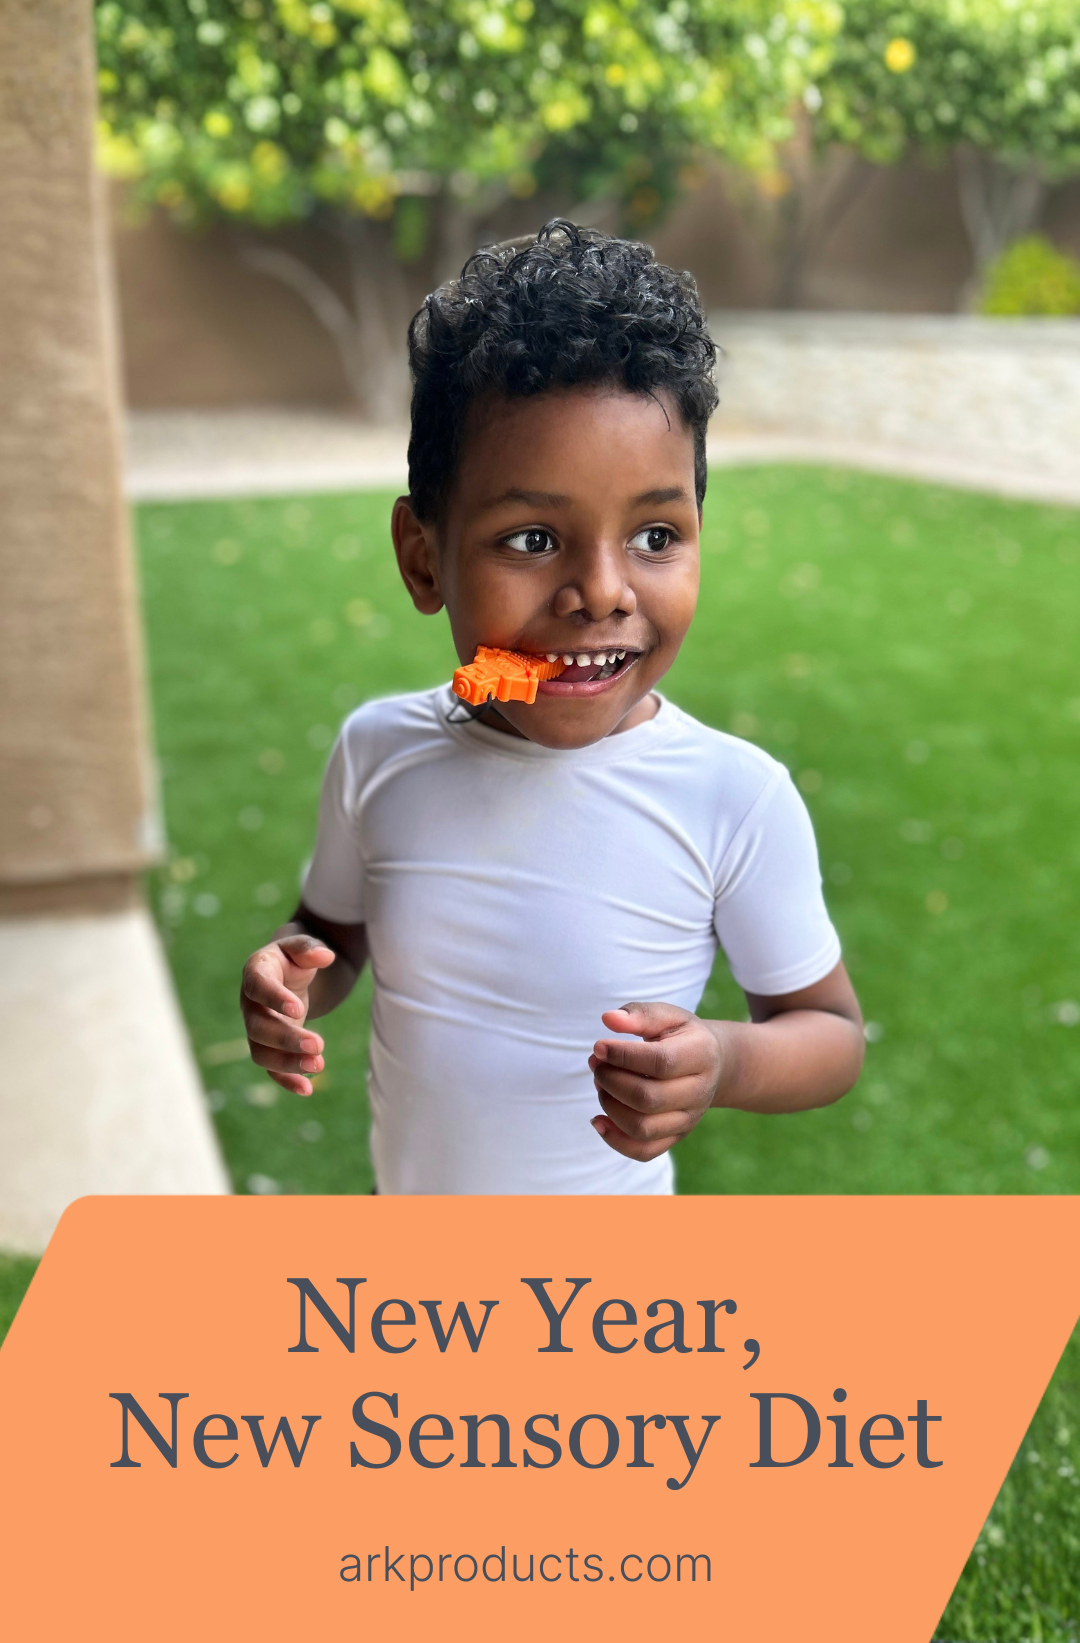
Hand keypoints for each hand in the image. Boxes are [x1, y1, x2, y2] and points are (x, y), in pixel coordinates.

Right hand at [239, 933, 336, 1095]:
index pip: (258, 986)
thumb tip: (325, 956)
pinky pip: (270, 1068)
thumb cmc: (294, 958)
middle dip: (287, 1038)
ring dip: (288, 1063)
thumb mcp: (302, 947)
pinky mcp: (268, 1046)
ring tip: (319, 1065)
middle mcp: (250, 1003)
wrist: (289, 974)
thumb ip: (310, 949)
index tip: (298, 1010)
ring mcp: (256, 1027)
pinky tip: (307, 1089)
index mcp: (256, 972)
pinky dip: (286, 1080)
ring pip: (261, 1052)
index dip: (274, 999)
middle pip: (258, 1027)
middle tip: (318, 1044)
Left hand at [588, 1002, 723, 1161]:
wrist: (713, 1063)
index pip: (659, 1062)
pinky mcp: (675, 1137)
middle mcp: (698, 1092)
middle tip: (596, 1064)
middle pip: (648, 1099)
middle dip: (611, 1081)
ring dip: (609, 1107)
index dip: (622, 1056)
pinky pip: (643, 1151)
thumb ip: (639, 1014)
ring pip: (642, 1128)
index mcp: (701, 1055)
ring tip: (600, 1085)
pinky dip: (615, 1140)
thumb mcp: (668, 1016)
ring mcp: (688, 1119)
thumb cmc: (682, 1036)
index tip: (599, 1047)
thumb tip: (608, 1019)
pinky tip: (598, 1119)